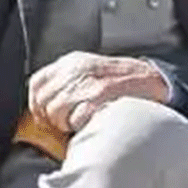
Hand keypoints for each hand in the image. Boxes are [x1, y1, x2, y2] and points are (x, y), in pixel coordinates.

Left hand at [28, 52, 169, 132]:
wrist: (151, 81)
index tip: (42, 116)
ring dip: (66, 123)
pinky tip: (91, 122)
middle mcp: (76, 69)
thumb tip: (42, 107)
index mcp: (71, 62)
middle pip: (44, 100)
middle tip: (65, 123)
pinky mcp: (100, 95)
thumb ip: (66, 83)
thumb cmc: (119, 83)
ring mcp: (88, 81)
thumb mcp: (88, 72)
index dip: (36, 103)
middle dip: (51, 118)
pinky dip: (81, 125)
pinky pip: (76, 118)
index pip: (37, 82)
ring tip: (80, 122)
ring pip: (56, 112)